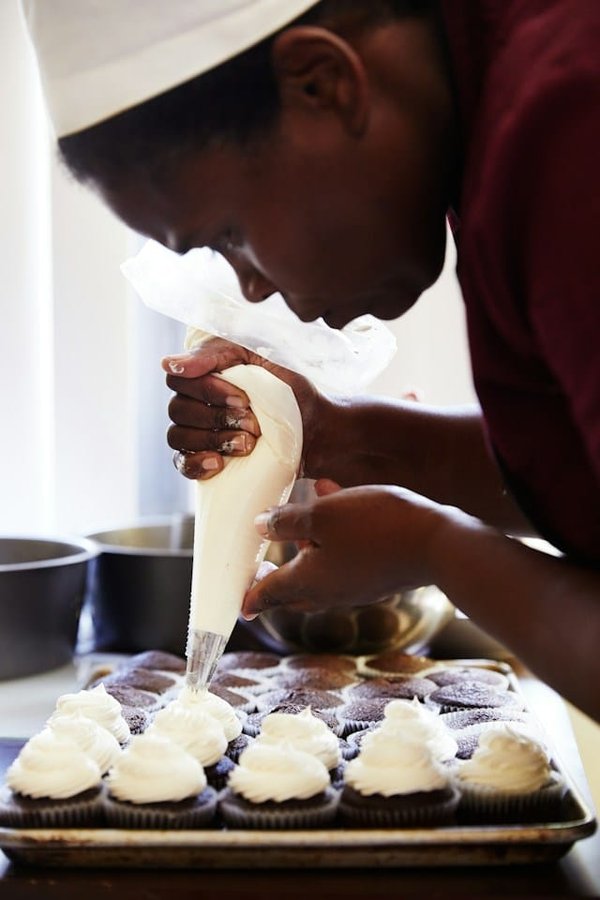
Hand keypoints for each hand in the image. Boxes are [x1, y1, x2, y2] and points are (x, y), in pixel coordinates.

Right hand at [162, 337, 323, 479]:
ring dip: (213, 439)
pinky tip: (219, 464)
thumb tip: (169, 362)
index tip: (243, 399)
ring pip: (178, 436)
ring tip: (248, 444)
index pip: (178, 378)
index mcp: (207, 374)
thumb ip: (217, 353)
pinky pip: (181, 463)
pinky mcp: (206, 460)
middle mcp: (196, 401)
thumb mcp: (263, 360)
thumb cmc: (292, 392)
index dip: (206, 390)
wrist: (319, 432)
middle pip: (177, 408)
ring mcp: (198, 432)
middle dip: (217, 417)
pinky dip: (196, 464)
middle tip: (253, 423)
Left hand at [242, 480, 447, 618]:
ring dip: (307, 547)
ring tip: (304, 510)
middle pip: (293, 590)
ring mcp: (356, 587)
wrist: (437, 544)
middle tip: (263, 565)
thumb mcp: (322, 515)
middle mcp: (330, 592)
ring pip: (320, 573)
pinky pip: (344, 560)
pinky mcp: (377, 576)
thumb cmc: (374, 526)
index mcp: (308, 582)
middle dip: (276, 578)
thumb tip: (260, 527)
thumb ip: (287, 522)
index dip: (250, 597)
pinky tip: (340, 502)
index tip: (240, 606)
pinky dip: (334, 539)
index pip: (268, 595)